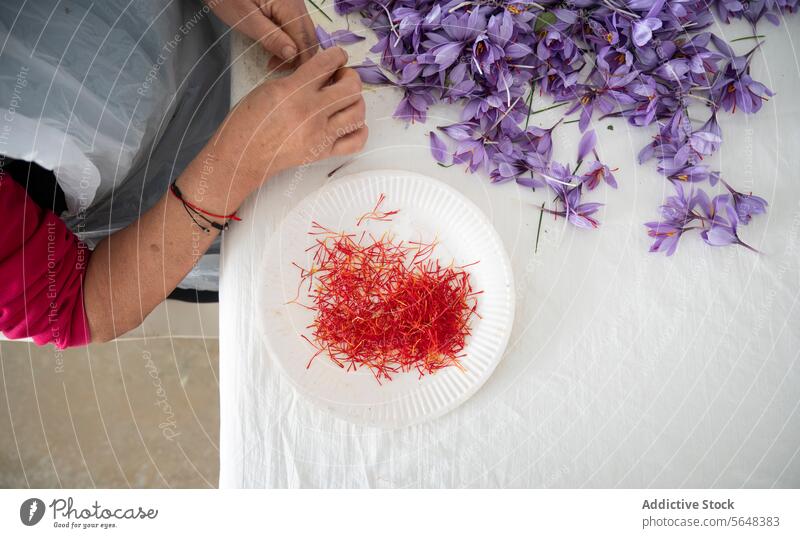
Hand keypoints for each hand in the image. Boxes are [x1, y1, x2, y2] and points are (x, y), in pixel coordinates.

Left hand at [207, 0, 318, 66]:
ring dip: (294, 49)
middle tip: (275, 67)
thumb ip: (271, 37)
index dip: (297, 60)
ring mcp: (294, 3)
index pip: (305, 40)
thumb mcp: (247, 20)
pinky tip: (275, 44)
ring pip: (304, 32)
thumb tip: (292, 56)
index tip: (279, 70)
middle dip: (298, 57)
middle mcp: (298, 3)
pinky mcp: (288, 4)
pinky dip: (290, 39)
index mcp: (290, 6)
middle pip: (309, 36)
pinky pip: (296, 26)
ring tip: (273, 58)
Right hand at [211, 47, 367, 199]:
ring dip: (356, 102)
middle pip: (351, 89)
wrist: (243, 155)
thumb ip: (298, 79)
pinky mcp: (322, 152)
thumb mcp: (270, 88)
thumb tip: (325, 74)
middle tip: (340, 80)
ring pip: (358, 113)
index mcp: (293, 91)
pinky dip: (359, 130)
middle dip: (350, 78)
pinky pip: (356, 142)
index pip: (328, 63)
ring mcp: (319, 135)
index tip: (337, 57)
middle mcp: (310, 113)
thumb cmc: (249, 120)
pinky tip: (348, 123)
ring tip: (344, 101)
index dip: (337, 55)